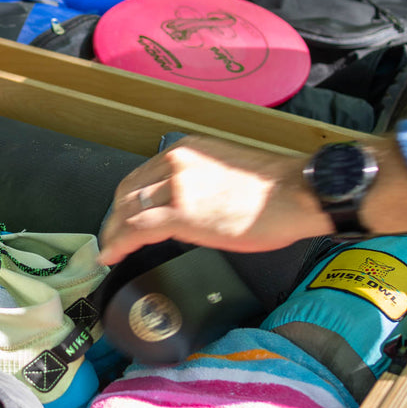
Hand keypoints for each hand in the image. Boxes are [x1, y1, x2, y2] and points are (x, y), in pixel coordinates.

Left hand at [96, 134, 329, 265]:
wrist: (295, 193)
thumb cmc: (271, 190)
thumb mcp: (223, 171)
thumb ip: (195, 182)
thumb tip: (183, 205)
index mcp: (185, 152)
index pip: (140, 176)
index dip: (125, 200)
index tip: (121, 215)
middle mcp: (175, 163)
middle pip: (127, 193)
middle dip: (116, 217)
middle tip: (113, 236)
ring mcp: (176, 188)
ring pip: (128, 211)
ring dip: (115, 233)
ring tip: (111, 249)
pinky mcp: (181, 215)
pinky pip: (137, 230)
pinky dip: (119, 244)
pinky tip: (113, 255)